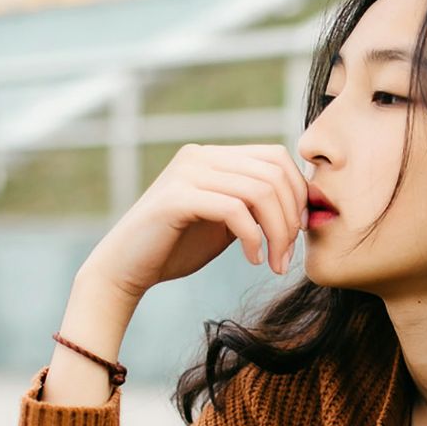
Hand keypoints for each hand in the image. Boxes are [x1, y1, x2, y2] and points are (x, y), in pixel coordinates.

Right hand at [81, 143, 308, 298]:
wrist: (126, 269)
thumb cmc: (176, 248)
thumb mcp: (225, 222)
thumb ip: (253, 205)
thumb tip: (300, 201)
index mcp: (213, 157)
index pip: (276, 157)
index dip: (298, 193)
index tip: (300, 231)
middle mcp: (200, 156)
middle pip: (273, 173)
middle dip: (291, 218)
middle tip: (287, 256)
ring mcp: (186, 173)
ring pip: (259, 190)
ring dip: (277, 232)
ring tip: (274, 262)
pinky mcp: (176, 198)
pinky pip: (235, 209)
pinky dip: (253, 237)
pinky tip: (252, 260)